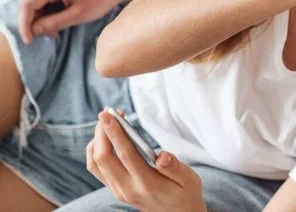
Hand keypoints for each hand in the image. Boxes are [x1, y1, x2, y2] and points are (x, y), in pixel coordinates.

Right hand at [18, 0, 123, 43]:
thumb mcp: (78, 15)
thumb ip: (54, 22)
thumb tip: (34, 30)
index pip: (27, 5)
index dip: (25, 25)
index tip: (29, 41)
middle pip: (29, 4)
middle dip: (33, 23)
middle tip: (48, 36)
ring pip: (37, 4)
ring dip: (42, 20)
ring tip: (56, 32)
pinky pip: (46, 1)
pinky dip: (48, 14)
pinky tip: (58, 24)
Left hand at [87, 109, 206, 211]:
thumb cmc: (185, 193)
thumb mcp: (189, 180)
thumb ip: (175, 168)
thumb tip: (163, 156)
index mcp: (148, 184)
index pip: (126, 155)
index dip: (115, 133)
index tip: (109, 116)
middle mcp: (128, 189)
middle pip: (104, 158)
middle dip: (102, 132)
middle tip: (106, 113)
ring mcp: (119, 191)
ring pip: (96, 164)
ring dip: (97, 140)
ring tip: (105, 123)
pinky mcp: (116, 190)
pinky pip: (97, 170)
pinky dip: (95, 151)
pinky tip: (104, 139)